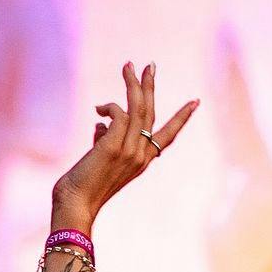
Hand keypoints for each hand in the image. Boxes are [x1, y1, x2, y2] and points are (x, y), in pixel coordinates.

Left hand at [51, 63, 197, 227]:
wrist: (75, 206)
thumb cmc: (82, 186)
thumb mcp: (101, 160)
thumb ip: (105, 140)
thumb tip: (100, 124)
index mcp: (142, 161)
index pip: (168, 135)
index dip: (181, 117)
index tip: (196, 101)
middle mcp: (141, 155)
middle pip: (151, 113)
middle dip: (151, 86)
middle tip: (150, 65)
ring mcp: (129, 150)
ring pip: (138, 108)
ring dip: (133, 84)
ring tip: (128, 66)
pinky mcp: (115, 146)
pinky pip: (119, 113)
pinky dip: (109, 107)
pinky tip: (98, 110)